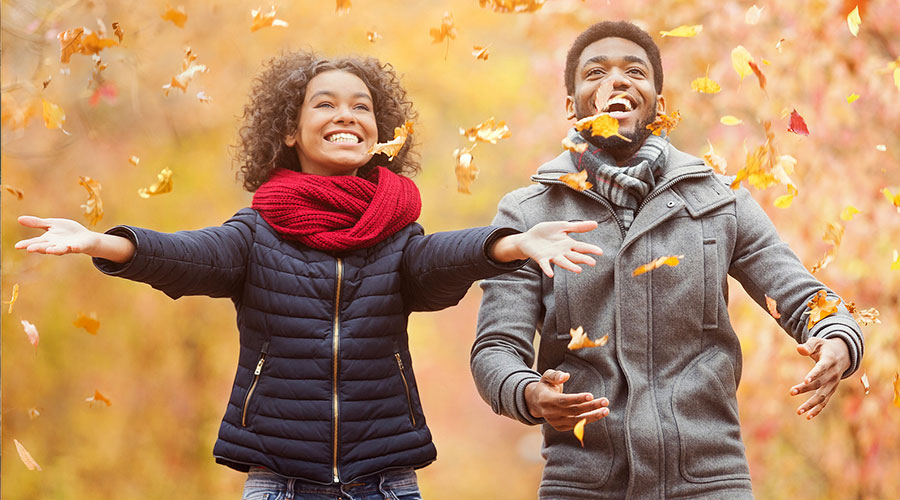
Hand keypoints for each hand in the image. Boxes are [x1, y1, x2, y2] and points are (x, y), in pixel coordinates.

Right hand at [15, 216, 134, 262]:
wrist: (86, 238)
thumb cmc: (67, 232)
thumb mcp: (51, 225)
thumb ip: (37, 223)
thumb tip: (19, 219)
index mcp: (48, 240)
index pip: (35, 242)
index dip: (27, 244)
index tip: (17, 246)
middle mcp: (56, 245)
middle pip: (46, 247)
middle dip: (38, 248)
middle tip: (29, 249)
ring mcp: (68, 247)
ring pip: (60, 250)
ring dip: (55, 250)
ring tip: (49, 250)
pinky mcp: (79, 246)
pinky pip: (77, 248)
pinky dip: (74, 248)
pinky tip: (72, 247)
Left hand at [490, 220, 602, 276]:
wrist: (528, 237)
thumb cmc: (546, 232)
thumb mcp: (563, 227)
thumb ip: (578, 227)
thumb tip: (596, 224)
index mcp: (568, 244)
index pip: (582, 247)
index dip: (590, 249)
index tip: (600, 252)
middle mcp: (562, 252)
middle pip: (574, 256)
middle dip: (583, 259)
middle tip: (592, 263)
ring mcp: (552, 256)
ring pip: (562, 262)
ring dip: (570, 266)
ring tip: (578, 270)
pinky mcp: (541, 258)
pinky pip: (545, 265)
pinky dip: (547, 269)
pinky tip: (551, 274)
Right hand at [524, 369, 609, 430]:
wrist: (535, 402)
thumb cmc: (545, 386)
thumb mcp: (546, 377)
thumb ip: (555, 375)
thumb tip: (566, 376)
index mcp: (545, 399)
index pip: (563, 401)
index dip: (577, 399)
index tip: (591, 395)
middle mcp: (549, 413)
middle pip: (573, 411)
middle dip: (590, 406)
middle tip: (605, 401)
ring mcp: (554, 422)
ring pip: (576, 421)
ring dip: (593, 416)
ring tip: (606, 410)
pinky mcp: (559, 427)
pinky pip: (575, 426)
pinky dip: (587, 421)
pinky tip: (598, 414)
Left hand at [790, 337, 850, 419]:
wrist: (842, 354)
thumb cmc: (824, 347)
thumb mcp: (817, 342)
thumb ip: (808, 345)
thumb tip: (798, 349)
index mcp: (830, 361)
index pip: (822, 368)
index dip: (814, 374)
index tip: (805, 380)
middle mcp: (833, 374)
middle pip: (819, 383)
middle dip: (805, 389)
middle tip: (791, 391)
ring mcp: (833, 384)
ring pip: (822, 396)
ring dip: (811, 404)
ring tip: (799, 411)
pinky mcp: (831, 390)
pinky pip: (825, 402)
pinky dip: (817, 409)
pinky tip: (808, 416)